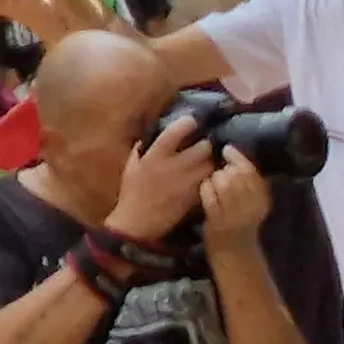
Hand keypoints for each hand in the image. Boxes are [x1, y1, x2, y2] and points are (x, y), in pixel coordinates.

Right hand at [106, 117, 214, 243]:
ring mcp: (187, 182)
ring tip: (209, 160)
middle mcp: (173, 167)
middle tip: (206, 144)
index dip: (187, 124)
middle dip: (206, 144)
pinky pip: (210, 181)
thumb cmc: (132, 193)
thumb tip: (150, 134)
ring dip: (212, 161)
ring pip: (210, 165)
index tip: (193, 121)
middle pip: (202, 148)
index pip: (174, 133)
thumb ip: (140, 149)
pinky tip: (209, 175)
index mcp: (154, 157)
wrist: (138, 222)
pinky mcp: (196, 196)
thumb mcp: (131, 167)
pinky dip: (212, 177)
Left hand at [196, 148, 267, 246]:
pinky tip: (206, 193)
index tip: (227, 150)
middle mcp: (252, 206)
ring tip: (213, 183)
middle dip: (224, 169)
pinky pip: (209, 195)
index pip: (252, 171)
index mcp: (263, 199)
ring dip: (214, 178)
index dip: (238, 157)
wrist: (234, 252)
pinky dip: (205, 189)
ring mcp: (235, 214)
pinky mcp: (218, 221)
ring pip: (222, 182)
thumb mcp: (253, 202)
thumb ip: (248, 181)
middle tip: (220, 173)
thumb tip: (233, 151)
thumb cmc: (241, 221)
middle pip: (236, 174)